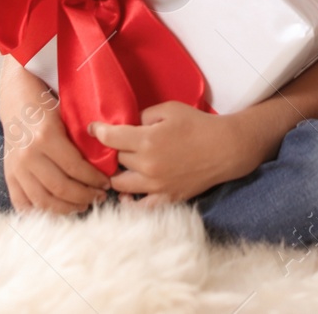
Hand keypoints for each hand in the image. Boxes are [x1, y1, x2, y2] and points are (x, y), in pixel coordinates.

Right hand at [0, 65, 109, 214]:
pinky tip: (57, 210)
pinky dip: (40, 212)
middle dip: (85, 196)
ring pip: (43, 201)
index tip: (107, 184)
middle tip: (99, 197)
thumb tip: (108, 160)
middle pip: (61, 188)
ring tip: (83, 205)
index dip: (94, 180)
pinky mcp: (8, 175)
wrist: (16, 97)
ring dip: (67, 208)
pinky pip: (22, 203)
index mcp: (46, 137)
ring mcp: (16, 167)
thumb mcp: (66, 114)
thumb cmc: (47, 104)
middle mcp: (29, 155)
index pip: (75, 168)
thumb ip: (81, 137)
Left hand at [91, 101, 258, 204]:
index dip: (98, 131)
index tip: (93, 129)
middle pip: (115, 160)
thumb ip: (143, 116)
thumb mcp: (169, 109)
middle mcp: (147, 165)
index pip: (110, 138)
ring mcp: (156, 185)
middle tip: (119, 145)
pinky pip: (139, 207)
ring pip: (120, 184)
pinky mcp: (166, 198)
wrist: (224, 148)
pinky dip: (129, 201)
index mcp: (147, 140)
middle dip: (116, 151)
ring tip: (123, 167)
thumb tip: (127, 125)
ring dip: (118, 174)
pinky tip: (128, 194)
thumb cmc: (197, 124)